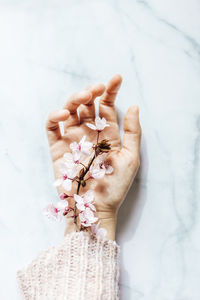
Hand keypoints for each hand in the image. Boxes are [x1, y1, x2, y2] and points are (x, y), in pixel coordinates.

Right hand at [46, 74, 140, 239]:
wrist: (97, 208)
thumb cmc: (115, 186)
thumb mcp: (131, 157)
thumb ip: (132, 131)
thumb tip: (134, 105)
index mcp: (107, 134)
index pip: (107, 107)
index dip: (111, 91)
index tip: (117, 78)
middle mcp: (89, 133)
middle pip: (87, 105)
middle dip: (92, 92)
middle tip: (97, 87)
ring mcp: (72, 139)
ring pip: (70, 111)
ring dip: (75, 99)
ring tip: (83, 95)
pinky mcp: (57, 147)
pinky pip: (52, 127)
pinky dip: (55, 116)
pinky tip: (65, 114)